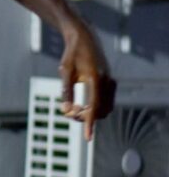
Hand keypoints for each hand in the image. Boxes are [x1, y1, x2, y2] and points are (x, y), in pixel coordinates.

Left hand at [58, 20, 115, 139]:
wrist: (84, 38)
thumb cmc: (72, 54)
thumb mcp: (65, 71)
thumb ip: (66, 91)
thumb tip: (66, 110)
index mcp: (96, 79)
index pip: (94, 107)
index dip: (90, 123)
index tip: (87, 137)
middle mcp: (107, 82)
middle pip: (101, 111)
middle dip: (86, 117)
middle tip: (68, 114)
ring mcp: (111, 82)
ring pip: (105, 108)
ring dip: (92, 113)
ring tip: (73, 109)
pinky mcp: (110, 82)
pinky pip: (106, 101)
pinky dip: (96, 106)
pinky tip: (81, 103)